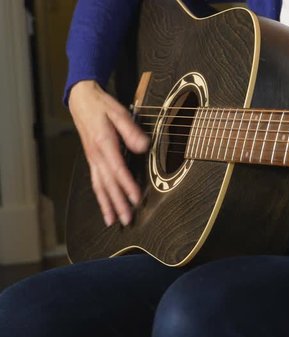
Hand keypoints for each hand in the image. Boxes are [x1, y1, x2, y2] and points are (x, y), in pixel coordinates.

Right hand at [68, 80, 148, 225]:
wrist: (81, 100)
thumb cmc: (102, 106)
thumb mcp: (120, 112)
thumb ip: (131, 131)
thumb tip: (143, 146)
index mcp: (104, 143)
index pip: (117, 169)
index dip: (127, 185)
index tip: (136, 199)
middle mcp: (96, 155)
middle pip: (108, 183)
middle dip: (117, 203)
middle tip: (126, 219)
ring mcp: (93, 159)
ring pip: (99, 186)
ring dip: (107, 205)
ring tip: (113, 221)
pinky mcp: (92, 161)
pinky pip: (96, 183)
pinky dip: (101, 197)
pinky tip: (105, 208)